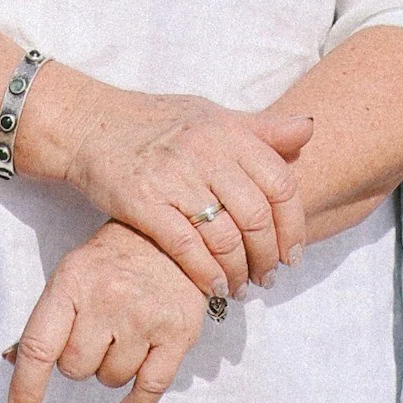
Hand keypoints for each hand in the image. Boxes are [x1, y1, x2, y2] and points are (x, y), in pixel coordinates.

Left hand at [5, 223, 207, 402]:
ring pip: (111, 379)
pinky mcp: (178, 333)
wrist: (173, 237)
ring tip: (123, 338)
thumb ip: (45, 320)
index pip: (40, 346)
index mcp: (73, 282)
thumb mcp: (72, 275)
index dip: (26, 387)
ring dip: (111, 370)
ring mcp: (145, 317)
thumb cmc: (113, 260)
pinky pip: (150, 388)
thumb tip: (13, 361)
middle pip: (76, 368)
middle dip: (80, 361)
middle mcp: (108, 298)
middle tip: (97, 335)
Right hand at [32, 69, 311, 299]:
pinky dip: (205, 273)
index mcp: (228, 131)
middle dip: (268, 256)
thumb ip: (261, 129)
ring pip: (224, 236)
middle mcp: (205, 152)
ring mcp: (173, 176)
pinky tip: (213, 287)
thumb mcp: (213, 115)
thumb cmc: (159, 121)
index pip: (281, 184)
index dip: (294, 225)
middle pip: (256, 216)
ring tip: (240, 287)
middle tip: (268, 277)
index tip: (293, 253)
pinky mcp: (142, 201)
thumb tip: (309, 129)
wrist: (93, 123)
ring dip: (238, 271)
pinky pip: (185, 246)